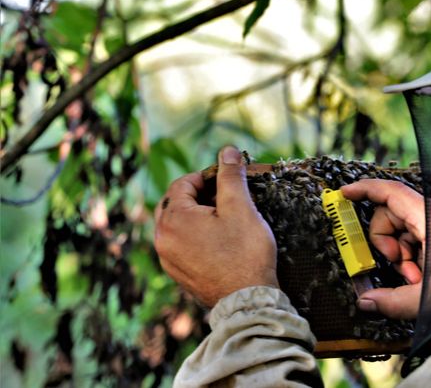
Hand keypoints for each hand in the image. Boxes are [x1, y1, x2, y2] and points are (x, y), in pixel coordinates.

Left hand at [154, 146, 277, 306]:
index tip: (227, 182)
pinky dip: (194, 237)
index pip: (181, 184)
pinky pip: (180, 245)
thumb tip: (227, 150)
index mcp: (174, 219)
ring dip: (196, 217)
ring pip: (176, 226)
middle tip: (226, 200)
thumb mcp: (241, 208)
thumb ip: (230, 177)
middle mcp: (162, 239)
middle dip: (198, 197)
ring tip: (223, 221)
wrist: (247, 301)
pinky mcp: (177, 275)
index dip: (205, 178)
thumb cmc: (246, 253)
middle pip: (174, 204)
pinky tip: (218, 242)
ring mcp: (167, 260)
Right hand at [341, 179, 430, 319]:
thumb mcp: (424, 299)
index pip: (389, 192)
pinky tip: (424, 279)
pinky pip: (421, 237)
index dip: (363, 190)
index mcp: (430, 217)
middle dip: (387, 244)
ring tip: (417, 281)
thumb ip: (390, 301)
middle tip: (398, 269)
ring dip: (402, 256)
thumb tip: (365, 302)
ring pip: (405, 230)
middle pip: (392, 216)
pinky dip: (415, 257)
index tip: (344, 194)